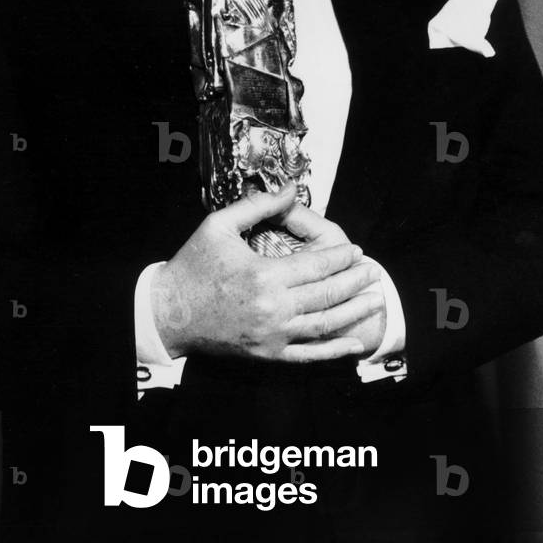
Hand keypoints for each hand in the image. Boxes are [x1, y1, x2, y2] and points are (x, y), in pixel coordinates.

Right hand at [151, 183, 384, 362]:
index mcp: (264, 275)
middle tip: (372, 270)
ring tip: (373, 298)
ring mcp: (273, 335)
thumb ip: (259, 206)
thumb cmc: (193, 266)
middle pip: (327, 294)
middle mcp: (273, 308)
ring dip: (353, 311)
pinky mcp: (268, 354)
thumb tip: (291, 187)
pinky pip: (309, 355)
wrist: (169, 313)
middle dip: (354, 281)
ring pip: (325, 324)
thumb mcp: (219, 226)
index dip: (342, 257)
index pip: (317, 265)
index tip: (356, 250)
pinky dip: (334, 350)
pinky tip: (354, 343)